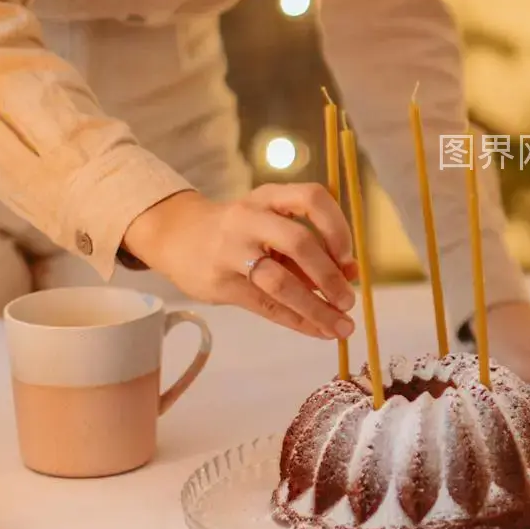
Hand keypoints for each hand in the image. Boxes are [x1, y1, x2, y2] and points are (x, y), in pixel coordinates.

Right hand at [122, 186, 358, 338]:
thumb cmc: (240, 230)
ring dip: (316, 307)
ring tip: (340, 326)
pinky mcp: (221, 283)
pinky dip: (297, 321)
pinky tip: (318, 331)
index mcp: (269, 197)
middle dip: (330, 275)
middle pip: (298, 242)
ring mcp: (232, 250)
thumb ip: (311, 246)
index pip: (312, 198)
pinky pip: (266, 306)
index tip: (348, 257)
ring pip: (280, 282)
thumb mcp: (273, 224)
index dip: (337, 227)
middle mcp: (250, 218)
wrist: (178, 236)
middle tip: (349, 300)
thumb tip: (352, 273)